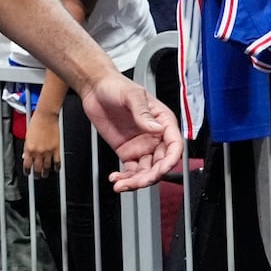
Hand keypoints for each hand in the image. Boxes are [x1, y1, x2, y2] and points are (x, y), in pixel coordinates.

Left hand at [21, 109, 60, 177]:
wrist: (46, 116)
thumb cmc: (36, 122)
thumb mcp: (27, 136)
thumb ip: (26, 147)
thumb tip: (25, 155)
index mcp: (29, 148)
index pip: (27, 164)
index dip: (27, 171)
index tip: (28, 173)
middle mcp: (38, 151)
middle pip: (37, 168)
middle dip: (37, 174)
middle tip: (37, 176)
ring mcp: (48, 151)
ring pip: (47, 167)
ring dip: (45, 172)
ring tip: (45, 174)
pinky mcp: (57, 149)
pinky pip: (57, 162)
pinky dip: (57, 167)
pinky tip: (56, 169)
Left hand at [80, 76, 180, 190]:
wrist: (95, 89)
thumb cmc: (117, 86)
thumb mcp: (131, 95)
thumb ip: (143, 113)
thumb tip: (156, 128)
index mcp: (163, 121)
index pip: (174, 145)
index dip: (171, 160)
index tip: (162, 169)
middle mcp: (155, 136)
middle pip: (161, 163)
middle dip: (151, 176)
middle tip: (137, 181)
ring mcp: (142, 146)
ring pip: (147, 171)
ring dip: (137, 182)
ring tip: (122, 184)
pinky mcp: (128, 152)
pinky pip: (132, 170)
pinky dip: (126, 178)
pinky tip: (117, 179)